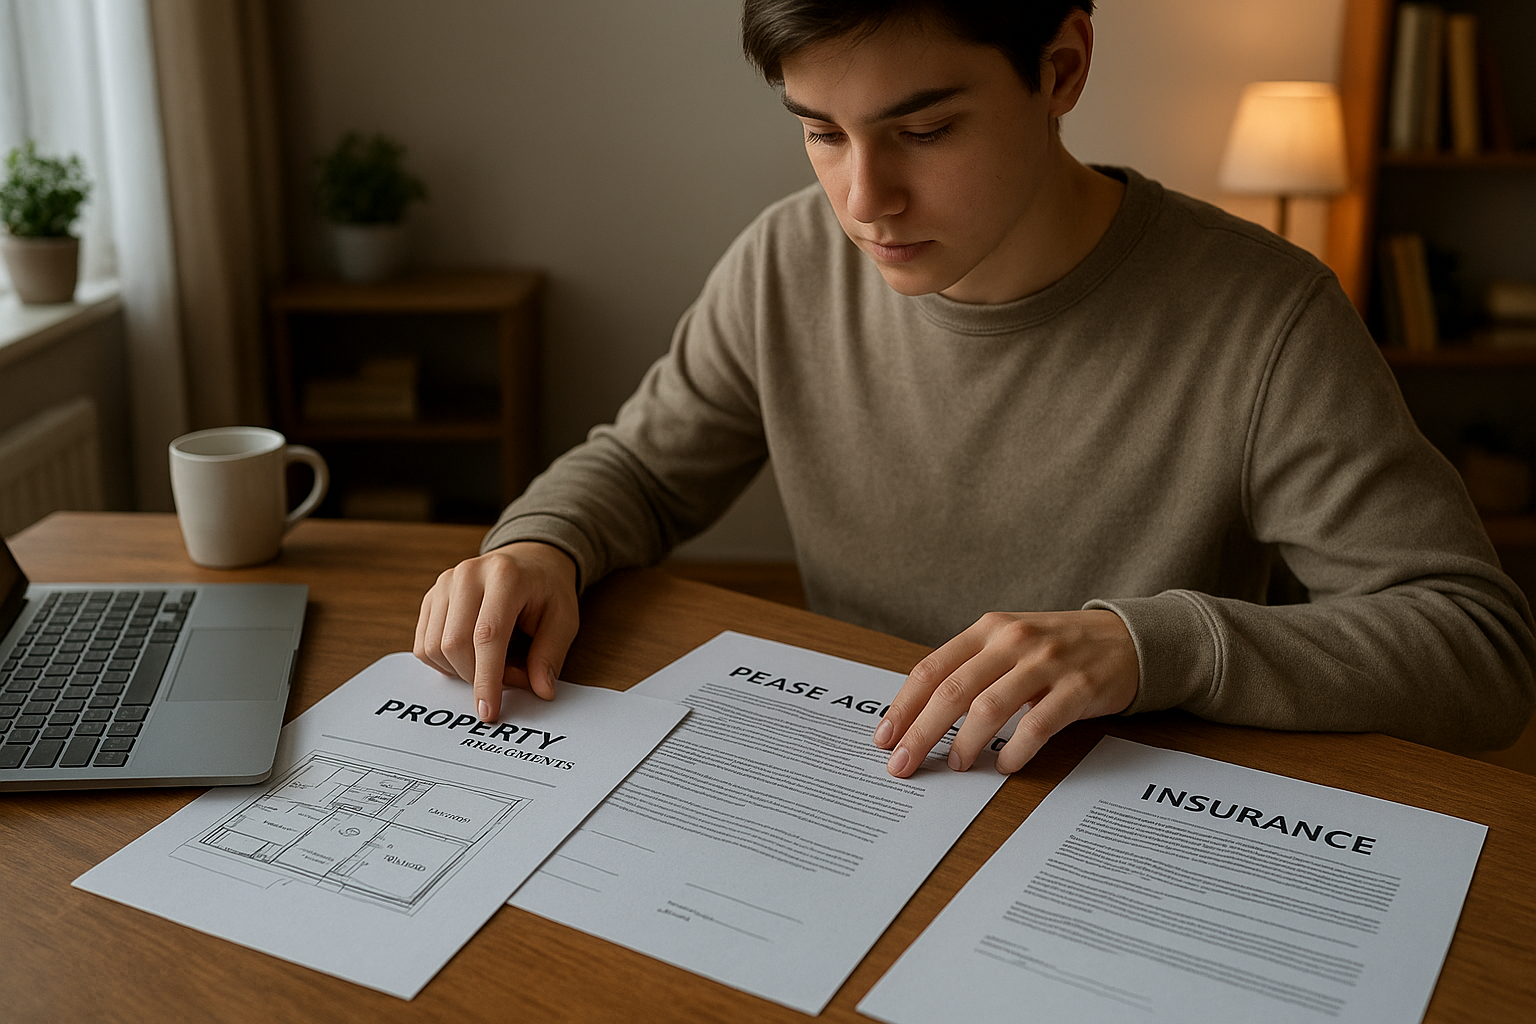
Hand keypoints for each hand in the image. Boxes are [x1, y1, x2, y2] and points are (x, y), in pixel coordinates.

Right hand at [414, 541, 579, 720]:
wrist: (529, 561)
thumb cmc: (546, 591)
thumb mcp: (563, 620)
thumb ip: (550, 654)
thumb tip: (542, 690)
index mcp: (505, 576)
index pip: (487, 635)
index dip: (487, 678)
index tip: (489, 711)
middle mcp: (468, 575)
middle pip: (454, 644)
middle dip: (476, 677)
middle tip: (509, 679)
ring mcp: (444, 584)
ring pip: (433, 648)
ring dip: (461, 672)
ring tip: (493, 664)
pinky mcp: (430, 597)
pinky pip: (423, 645)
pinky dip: (445, 664)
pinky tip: (471, 657)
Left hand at [873, 610, 1138, 776]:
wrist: (1128, 639)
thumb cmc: (1058, 647)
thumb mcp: (1010, 643)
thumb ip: (971, 668)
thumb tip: (920, 715)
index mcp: (988, 630)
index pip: (932, 669)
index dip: (904, 706)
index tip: (884, 737)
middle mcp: (1013, 641)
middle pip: (952, 691)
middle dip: (921, 733)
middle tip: (903, 765)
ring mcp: (1047, 663)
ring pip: (989, 708)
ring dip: (965, 743)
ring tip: (956, 765)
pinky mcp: (1079, 688)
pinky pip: (1037, 725)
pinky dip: (1015, 750)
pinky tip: (1005, 765)